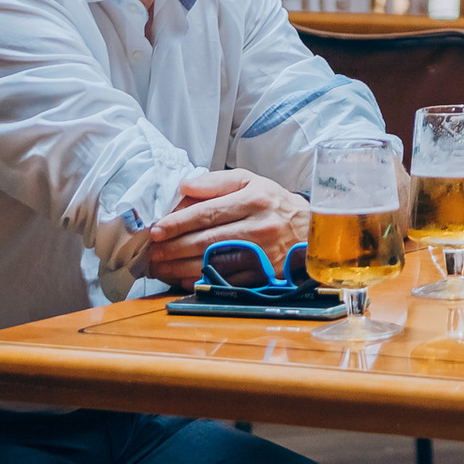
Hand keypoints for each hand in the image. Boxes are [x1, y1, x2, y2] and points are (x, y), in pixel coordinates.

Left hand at [148, 166, 306, 285]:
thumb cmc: (273, 203)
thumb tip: (183, 186)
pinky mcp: (265, 275)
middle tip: (152, 253)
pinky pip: (228, 281)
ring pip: (215, 263)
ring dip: (182, 267)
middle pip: (208, 240)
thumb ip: (215, 182)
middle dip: (174, 248)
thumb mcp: (250, 181)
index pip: (208, 212)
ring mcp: (262, 254)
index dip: (179, 222)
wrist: (310, 230)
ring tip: (160, 267)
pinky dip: (203, 282)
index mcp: (253, 199)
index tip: (157, 230)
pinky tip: (184, 280)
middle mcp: (259, 226)